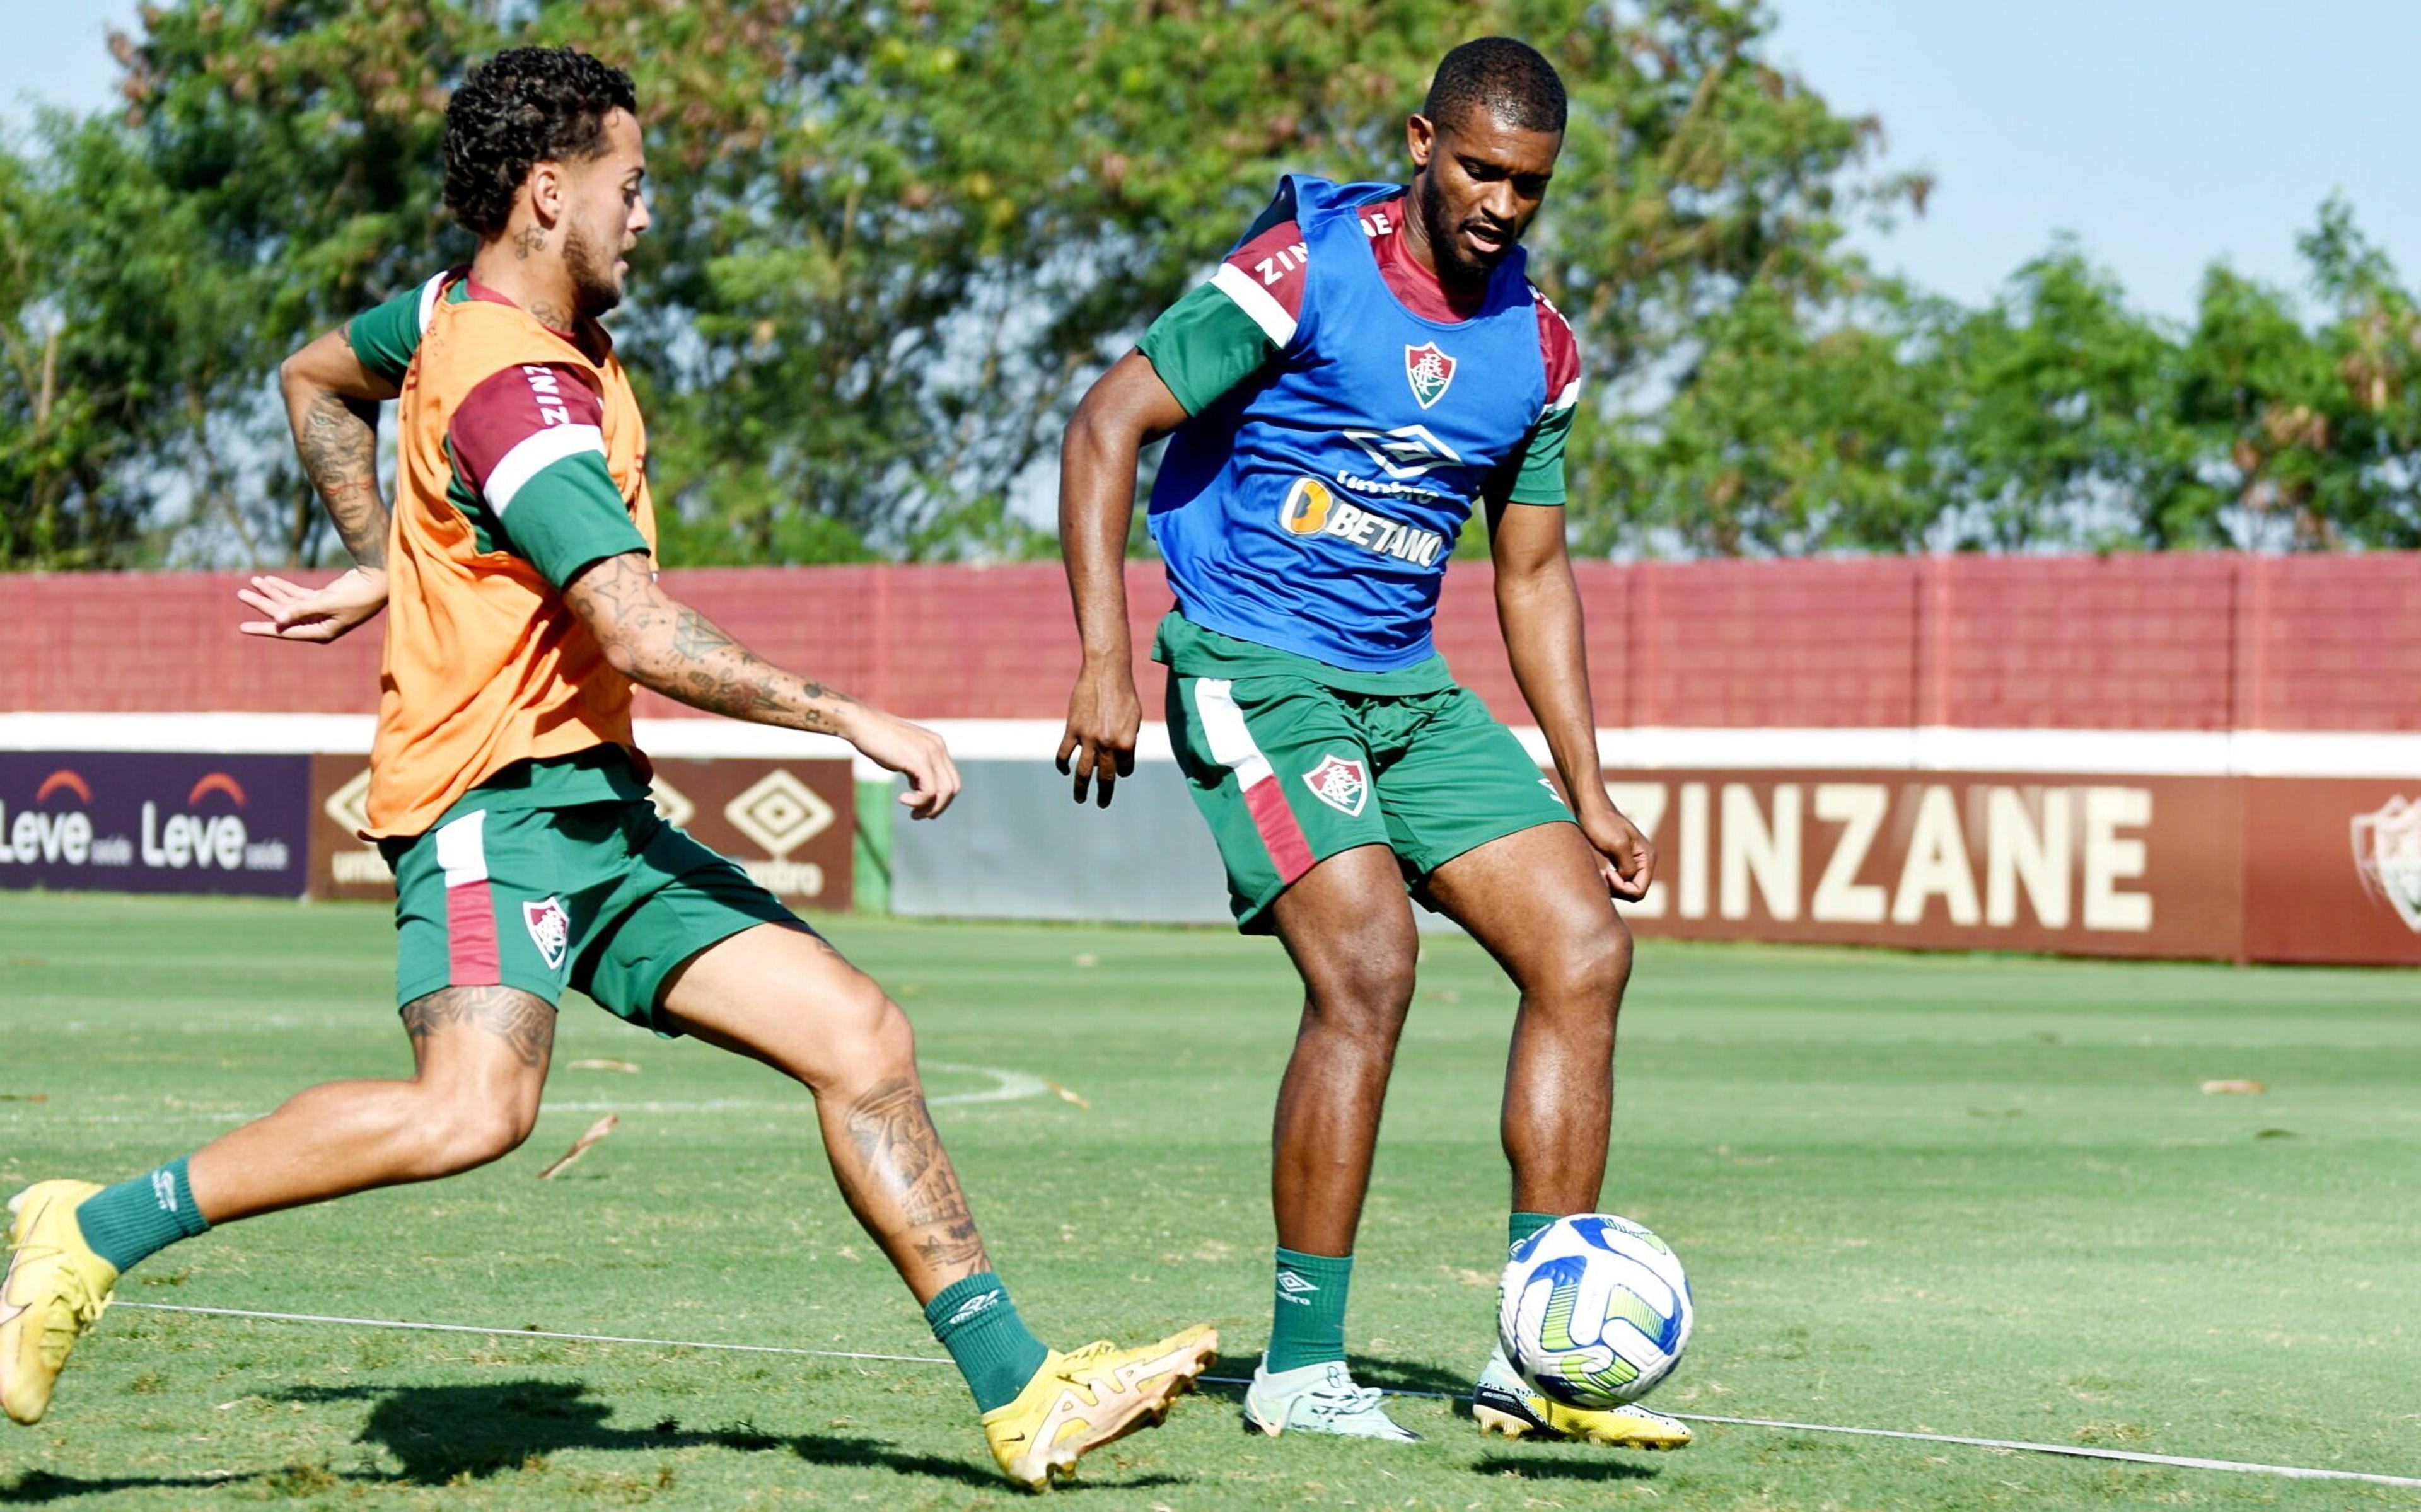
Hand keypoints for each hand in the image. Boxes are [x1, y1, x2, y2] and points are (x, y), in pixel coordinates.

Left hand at [237, 567, 387, 643]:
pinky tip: (269, 580)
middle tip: (241, 593)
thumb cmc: (357, 597)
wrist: (378, 582)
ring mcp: (319, 611)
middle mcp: (317, 624)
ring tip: (253, 581)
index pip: (285, 631)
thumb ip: (301, 609)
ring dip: (272, 592)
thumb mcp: (328, 604)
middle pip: (283, 614)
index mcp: (320, 632)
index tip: (242, 627)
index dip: (263, 628)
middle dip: (262, 603)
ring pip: (289, 603)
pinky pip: (298, 594)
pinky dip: (284, 587)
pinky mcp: (322, 599)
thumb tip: (277, 619)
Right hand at [840, 707, 961, 819]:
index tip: (923, 807)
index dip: (941, 798)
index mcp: (937, 745)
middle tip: (919, 815)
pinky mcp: (919, 760)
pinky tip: (902, 799)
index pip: (951, 778)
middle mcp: (938, 747)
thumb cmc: (876, 740)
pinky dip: (918, 802)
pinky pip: (929, 791)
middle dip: (939, 806)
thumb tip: (919, 787)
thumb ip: (916, 769)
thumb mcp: (902, 756)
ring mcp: (931, 752)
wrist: (861, 723)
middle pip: (953, 787)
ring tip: (913, 813)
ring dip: (931, 808)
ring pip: (945, 791)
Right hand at [1055, 659, 1138, 806]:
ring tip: (1080, 799)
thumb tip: (1122, 755)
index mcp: (1127, 743)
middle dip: (1104, 794)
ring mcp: (1089, 739)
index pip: (1125, 769)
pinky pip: (1064, 754)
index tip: (1120, 771)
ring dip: (1081, 789)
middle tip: (1101, 804)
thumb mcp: (1135, 718)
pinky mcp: (1072, 730)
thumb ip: (1129, 739)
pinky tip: (1064, 771)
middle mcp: (1108, 745)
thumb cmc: (1124, 693)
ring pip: (1083, 772)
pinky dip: (1062, 765)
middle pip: (1105, 777)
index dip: (1123, 771)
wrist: (1106, 672)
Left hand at [1578, 801, 1655, 900]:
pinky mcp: (1620, 859)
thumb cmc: (1602, 823)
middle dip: (1617, 889)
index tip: (1607, 873)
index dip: (1622, 889)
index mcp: (1647, 857)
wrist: (1590, 806)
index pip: (1640, 890)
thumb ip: (1628, 867)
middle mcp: (1644, 860)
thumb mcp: (1617, 845)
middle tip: (1601, 876)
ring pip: (1627, 887)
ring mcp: (1633, 860)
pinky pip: (1620, 880)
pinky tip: (1599, 873)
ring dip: (1612, 886)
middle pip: (1635, 892)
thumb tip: (1629, 881)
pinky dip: (1609, 882)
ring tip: (1598, 874)